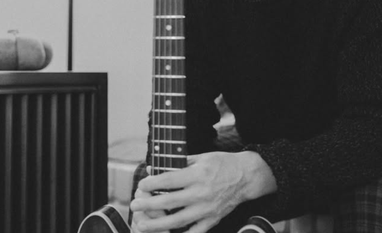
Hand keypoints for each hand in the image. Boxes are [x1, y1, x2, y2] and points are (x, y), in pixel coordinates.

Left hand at [130, 151, 276, 232]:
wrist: (246, 177)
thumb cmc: (223, 164)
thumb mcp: (202, 157)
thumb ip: (179, 163)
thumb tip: (156, 168)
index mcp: (198, 175)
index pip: (169, 180)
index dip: (152, 183)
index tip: (142, 184)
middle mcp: (201, 193)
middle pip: (169, 202)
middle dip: (148, 204)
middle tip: (134, 204)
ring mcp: (206, 209)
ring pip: (177, 221)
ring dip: (157, 224)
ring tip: (142, 224)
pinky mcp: (212, 219)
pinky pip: (194, 232)